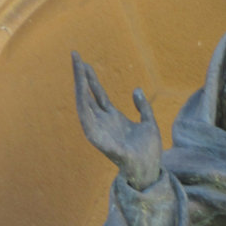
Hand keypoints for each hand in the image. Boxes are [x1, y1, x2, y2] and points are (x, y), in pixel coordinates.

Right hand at [72, 52, 161, 190]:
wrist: (149, 169)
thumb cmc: (149, 151)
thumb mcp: (149, 123)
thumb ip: (143, 107)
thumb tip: (136, 89)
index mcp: (113, 118)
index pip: (98, 94)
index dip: (91, 79)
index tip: (84, 62)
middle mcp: (103, 122)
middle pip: (88, 95)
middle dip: (81, 76)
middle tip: (75, 56)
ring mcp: (99, 129)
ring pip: (84, 104)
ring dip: (79, 85)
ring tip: (77, 67)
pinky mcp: (97, 139)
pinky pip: (87, 120)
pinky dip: (83, 105)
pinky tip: (80, 90)